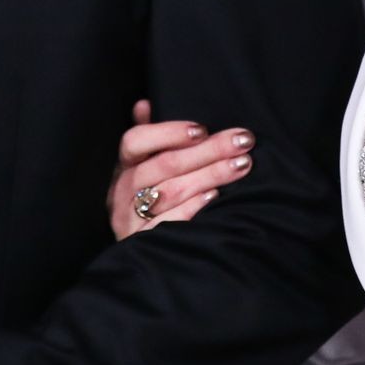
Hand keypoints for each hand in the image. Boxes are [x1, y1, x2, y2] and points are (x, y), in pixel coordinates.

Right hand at [106, 99, 256, 239]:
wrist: (139, 260)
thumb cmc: (147, 199)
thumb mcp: (142, 169)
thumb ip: (148, 137)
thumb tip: (144, 103)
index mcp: (123, 167)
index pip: (134, 141)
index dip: (168, 132)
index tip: (202, 128)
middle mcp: (121, 192)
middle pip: (163, 165)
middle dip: (207, 151)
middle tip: (242, 141)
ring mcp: (129, 220)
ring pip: (170, 192)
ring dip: (209, 175)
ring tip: (241, 165)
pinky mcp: (141, 244)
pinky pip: (168, 224)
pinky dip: (193, 208)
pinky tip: (216, 197)